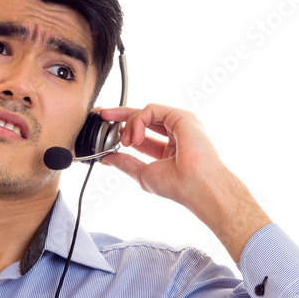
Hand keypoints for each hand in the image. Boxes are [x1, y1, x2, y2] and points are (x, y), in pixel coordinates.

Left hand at [95, 103, 225, 209]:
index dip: (124, 129)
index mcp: (170, 147)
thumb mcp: (143, 173)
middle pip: (144, 118)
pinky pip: (151, 110)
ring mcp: (180, 123)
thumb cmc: (178, 185)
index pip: (142, 133)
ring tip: (126, 142)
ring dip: (129, 124)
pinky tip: (135, 137)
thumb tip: (107, 158)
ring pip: (146, 113)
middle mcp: (176, 133)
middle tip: (102, 114)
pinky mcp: (182, 116)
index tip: (105, 127)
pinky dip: (138, 120)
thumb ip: (126, 163)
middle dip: (120, 116)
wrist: (196, 187)